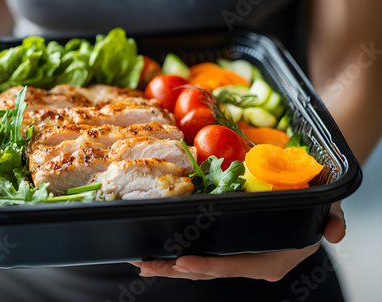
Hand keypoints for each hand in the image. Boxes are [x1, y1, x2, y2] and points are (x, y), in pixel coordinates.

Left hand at [131, 202, 344, 281]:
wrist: (304, 208)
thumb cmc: (311, 209)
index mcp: (268, 262)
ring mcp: (234, 258)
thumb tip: (336, 233)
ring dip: (169, 264)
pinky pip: (199, 256)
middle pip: (207, 271)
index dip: (207, 266)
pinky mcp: (225, 249)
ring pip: (198, 266)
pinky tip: (156, 251)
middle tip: (146, 264)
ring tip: (142, 260)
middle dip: (175, 269)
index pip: (233, 266)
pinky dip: (177, 255)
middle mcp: (247, 264)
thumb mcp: (326, 211)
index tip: (183, 262)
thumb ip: (330, 220)